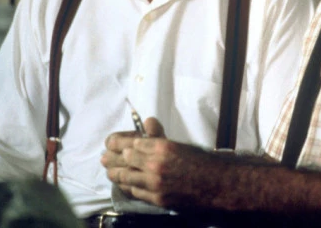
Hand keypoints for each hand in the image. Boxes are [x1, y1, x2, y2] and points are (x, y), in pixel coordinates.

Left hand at [101, 123, 220, 209]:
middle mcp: (155, 164)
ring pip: (126, 178)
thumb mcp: (181, 144)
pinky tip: (123, 185)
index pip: (131, 143)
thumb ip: (160, 136)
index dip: (117, 143)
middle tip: (104, 157)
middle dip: (111, 158)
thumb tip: (147, 122)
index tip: (110, 142)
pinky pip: (135, 192)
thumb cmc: (201, 162)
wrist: (217, 185)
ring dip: (115, 174)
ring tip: (108, 171)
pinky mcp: (157, 199)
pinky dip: (127, 187)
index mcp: (162, 146)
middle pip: (124, 160)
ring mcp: (155, 183)